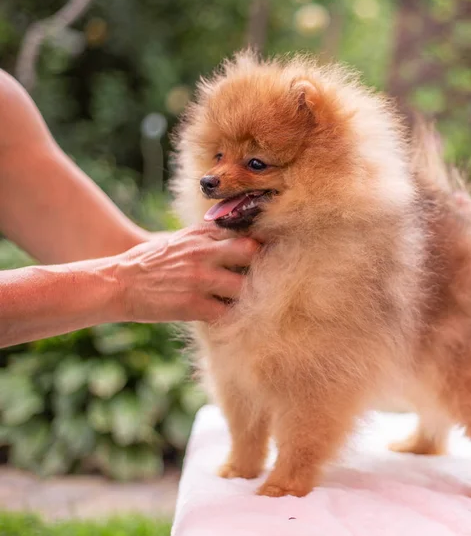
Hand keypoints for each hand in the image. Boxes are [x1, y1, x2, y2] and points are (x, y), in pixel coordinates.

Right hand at [113, 225, 258, 322]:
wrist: (117, 283)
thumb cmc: (151, 262)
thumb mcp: (180, 239)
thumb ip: (208, 237)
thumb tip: (238, 237)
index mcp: (202, 234)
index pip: (245, 231)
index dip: (263, 242)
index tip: (273, 253)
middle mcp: (204, 252)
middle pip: (252, 252)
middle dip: (265, 265)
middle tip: (272, 279)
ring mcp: (199, 278)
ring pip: (244, 286)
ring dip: (252, 296)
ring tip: (256, 304)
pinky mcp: (193, 305)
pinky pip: (227, 313)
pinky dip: (234, 318)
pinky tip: (236, 320)